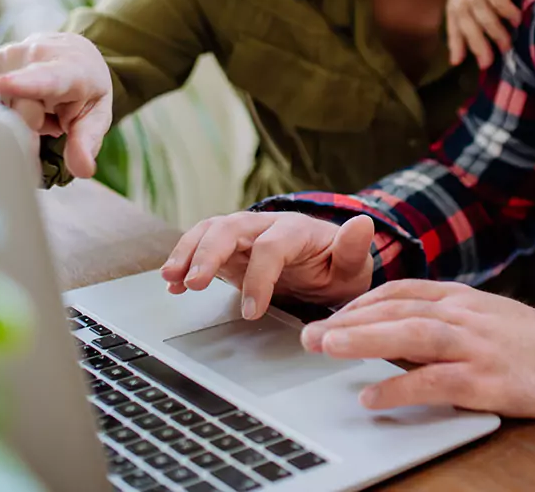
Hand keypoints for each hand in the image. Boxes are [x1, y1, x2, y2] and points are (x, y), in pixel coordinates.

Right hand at [0, 32, 112, 177]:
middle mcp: (35, 55)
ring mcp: (9, 57)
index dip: (24, 84)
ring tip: (38, 105)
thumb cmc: (85, 87)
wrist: (73, 52)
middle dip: (35, 127)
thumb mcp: (96, 113)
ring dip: (20, 119)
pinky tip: (21, 100)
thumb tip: (83, 171)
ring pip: (3, 112)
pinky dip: (6, 111)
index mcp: (68, 68)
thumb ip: (87, 141)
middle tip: (54, 116)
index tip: (4, 84)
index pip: (44, 78)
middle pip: (19, 113)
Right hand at [160, 211, 374, 318]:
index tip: (251, 312)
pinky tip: (172, 285)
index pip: (271, 246)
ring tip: (170, 279)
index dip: (259, 277)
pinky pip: (202, 246)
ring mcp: (245, 236)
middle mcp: (266, 226)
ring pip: (211, 230)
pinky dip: (184, 260)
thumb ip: (354, 248)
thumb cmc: (339, 267)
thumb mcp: (353, 265)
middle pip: (231, 227)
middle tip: (192, 283)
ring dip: (188, 251)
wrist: (328, 266)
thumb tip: (363, 223)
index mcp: (296, 230)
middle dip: (209, 252)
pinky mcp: (230, 251)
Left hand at [300, 279, 534, 420]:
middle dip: (349, 318)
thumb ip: (452, 320)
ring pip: (409, 334)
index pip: (403, 290)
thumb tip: (405, 332)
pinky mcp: (486, 380)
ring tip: (326, 348)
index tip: (335, 314)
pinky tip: (371, 397)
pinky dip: (398, 387)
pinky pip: (433, 382)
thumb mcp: (492, 318)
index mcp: (465, 298)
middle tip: (311, 333)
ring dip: (363, 339)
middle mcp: (466, 314)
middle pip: (397, 308)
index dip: (364, 301)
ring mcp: (476, 345)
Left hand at [447, 0, 534, 67]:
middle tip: (486, 62)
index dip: (455, 33)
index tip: (461, 58)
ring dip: (490, 29)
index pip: (453, 2)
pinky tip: (516, 18)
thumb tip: (488, 2)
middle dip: (471, 39)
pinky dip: (502, 10)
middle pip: (459, 8)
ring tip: (505, 44)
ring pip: (474, 5)